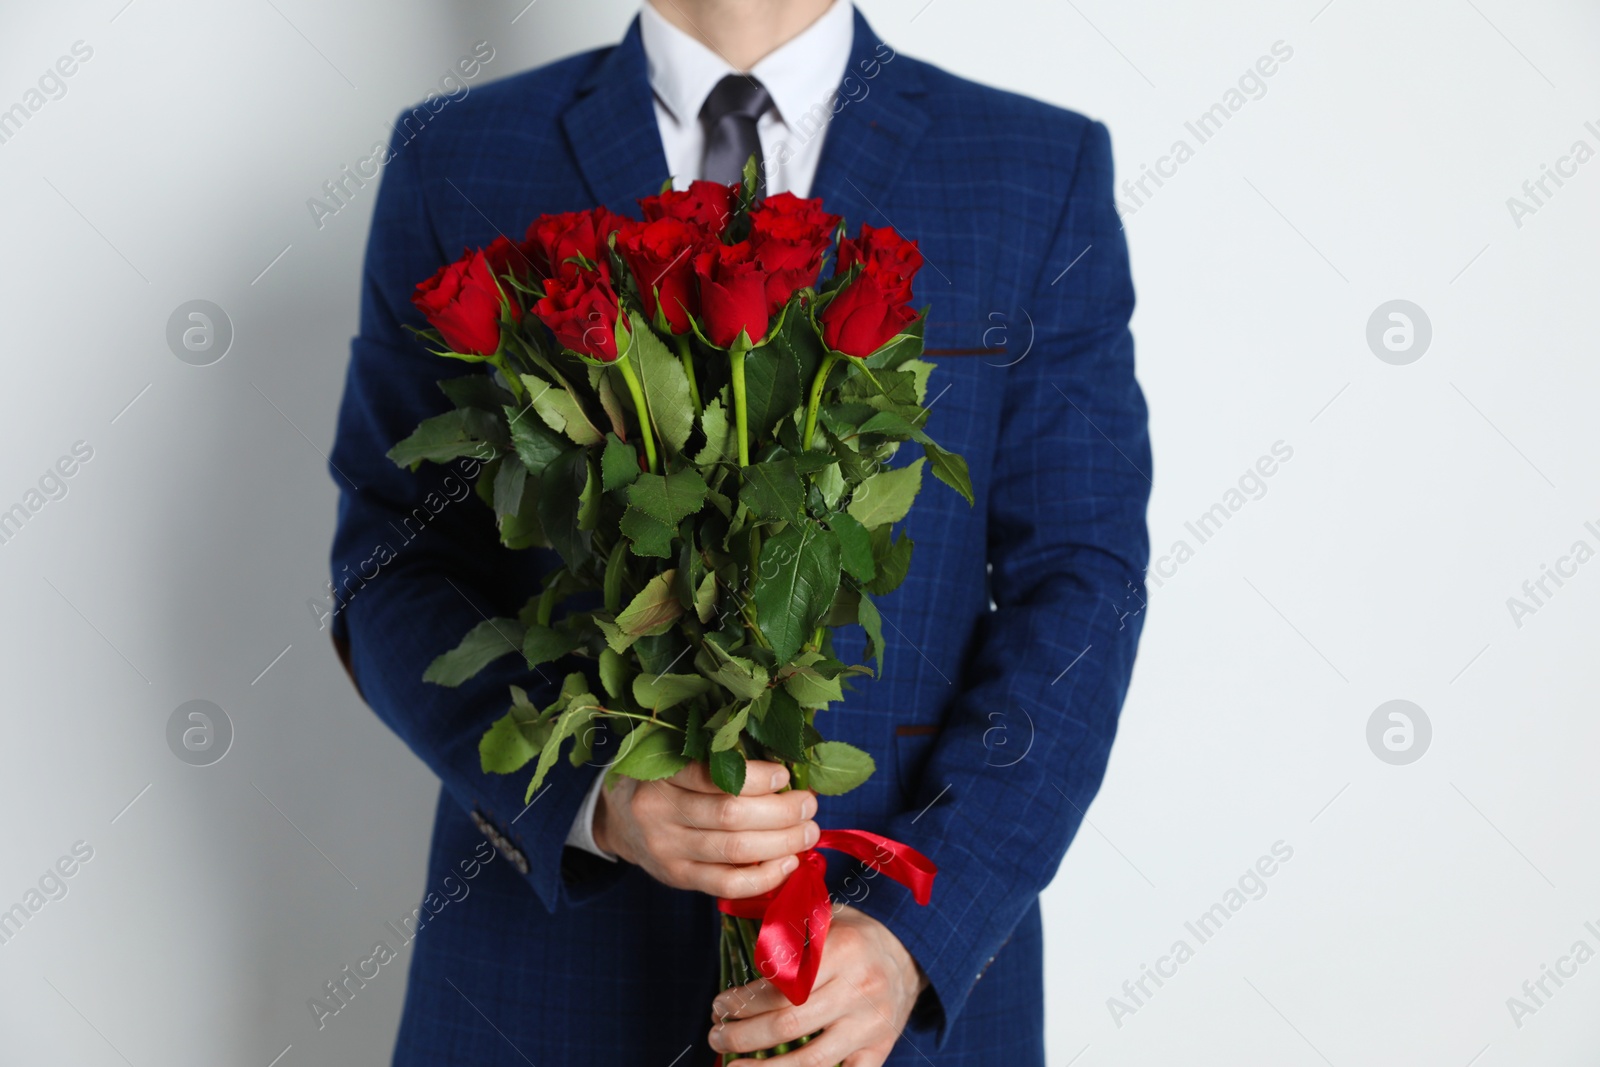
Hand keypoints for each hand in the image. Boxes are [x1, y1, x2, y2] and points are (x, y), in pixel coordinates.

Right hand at [593, 759, 818, 898]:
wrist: (620, 819)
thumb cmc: (664, 781)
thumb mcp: (677, 757)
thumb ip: (718, 759)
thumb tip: (785, 771)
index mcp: (662, 773)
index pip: (711, 776)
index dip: (754, 778)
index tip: (785, 775)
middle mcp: (659, 812)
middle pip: (730, 815)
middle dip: (780, 812)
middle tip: (808, 805)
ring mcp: (667, 849)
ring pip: (734, 851)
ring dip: (781, 842)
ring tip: (808, 832)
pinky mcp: (678, 878)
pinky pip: (727, 884)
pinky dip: (764, 876)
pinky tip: (788, 863)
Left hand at [708, 905, 927, 1066]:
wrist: (910, 954)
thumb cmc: (855, 936)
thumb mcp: (826, 919)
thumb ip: (790, 933)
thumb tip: (738, 946)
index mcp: (843, 951)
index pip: (782, 985)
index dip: (743, 1001)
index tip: (719, 1006)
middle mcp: (859, 989)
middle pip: (788, 1024)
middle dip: (743, 1035)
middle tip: (717, 1036)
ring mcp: (871, 1025)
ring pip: (810, 1060)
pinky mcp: (879, 1050)